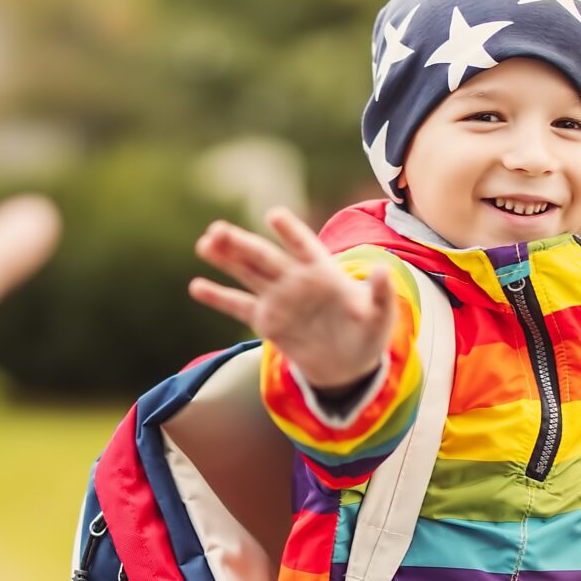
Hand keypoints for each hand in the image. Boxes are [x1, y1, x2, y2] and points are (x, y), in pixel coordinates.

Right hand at [190, 207, 393, 391]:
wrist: (348, 365)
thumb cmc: (367, 334)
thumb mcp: (380, 316)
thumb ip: (381, 293)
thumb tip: (383, 269)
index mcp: (323, 272)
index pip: (304, 246)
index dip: (290, 232)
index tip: (273, 215)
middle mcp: (296, 279)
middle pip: (265, 257)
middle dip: (242, 244)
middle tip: (217, 229)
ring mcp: (279, 298)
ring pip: (248, 273)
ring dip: (226, 258)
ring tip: (204, 243)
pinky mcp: (267, 321)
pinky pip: (239, 306)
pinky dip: (218, 297)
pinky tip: (196, 286)